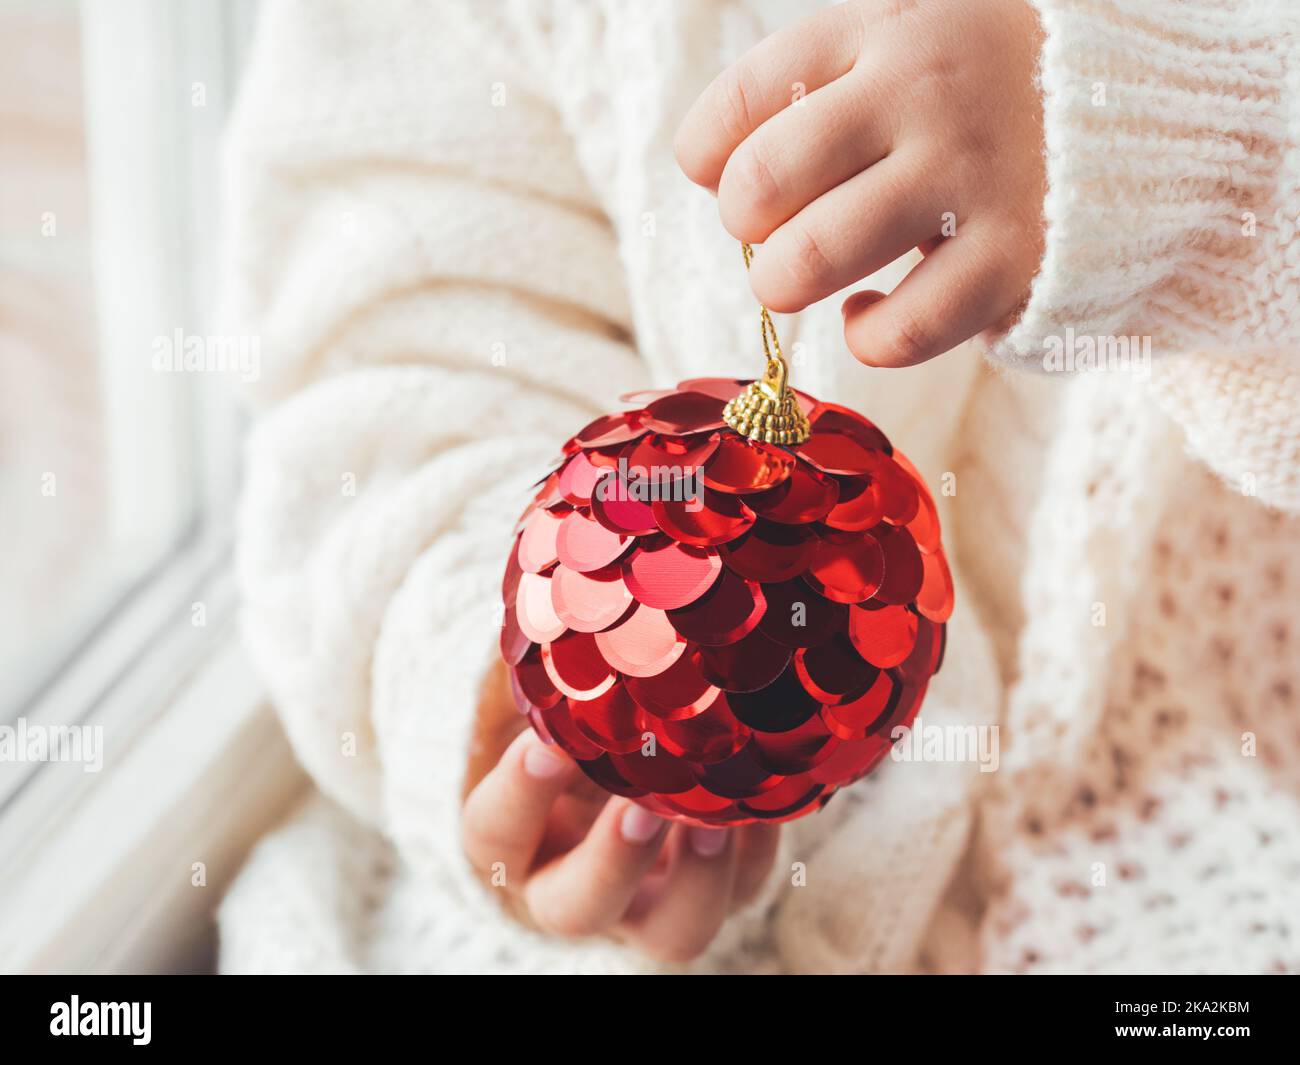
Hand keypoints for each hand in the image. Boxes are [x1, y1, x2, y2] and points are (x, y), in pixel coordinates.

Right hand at [461, 663, 780, 963]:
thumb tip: (569, 576)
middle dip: (611, 864)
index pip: (494, 833)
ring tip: (718, 819)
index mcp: (510, 840)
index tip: (544, 744)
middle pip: (577, 909)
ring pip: (671, 933)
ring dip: (697, 880)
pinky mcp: (709, 889)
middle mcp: (570, 885)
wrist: (599, 756)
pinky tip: (770, 798)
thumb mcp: (537, 692)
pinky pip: (744, 891)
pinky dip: (758, 850)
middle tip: (640, 809)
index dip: (517, 798)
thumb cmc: (558, 715)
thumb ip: (545, 656)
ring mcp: (647, 899)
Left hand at [674, 0, 1045, 367]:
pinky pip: (897, 331)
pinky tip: (868, 315)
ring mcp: (971, 178)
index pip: (747, 96)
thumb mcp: (916, 39)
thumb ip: (823, 84)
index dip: (707, 153)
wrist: (1156, 113)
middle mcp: (924, 94)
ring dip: (783, 284)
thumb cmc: (997, 88)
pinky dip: (864, 337)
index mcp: (889, 30)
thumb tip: (708, 166)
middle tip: (771, 231)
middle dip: (745, 225)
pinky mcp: (1014, 260)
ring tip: (803, 276)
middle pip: (761, 184)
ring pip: (810, 260)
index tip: (719, 174)